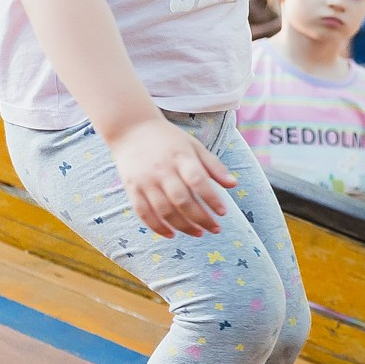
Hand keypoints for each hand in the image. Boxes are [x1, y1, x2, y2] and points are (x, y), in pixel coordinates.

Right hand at [111, 118, 234, 237]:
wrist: (131, 128)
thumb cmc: (169, 140)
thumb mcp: (194, 146)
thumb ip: (214, 166)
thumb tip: (234, 185)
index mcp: (180, 158)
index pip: (197, 181)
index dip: (211, 199)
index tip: (223, 212)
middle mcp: (161, 170)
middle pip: (181, 200)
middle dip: (200, 218)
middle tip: (215, 229)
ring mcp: (144, 180)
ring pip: (163, 210)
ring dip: (182, 226)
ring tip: (198, 233)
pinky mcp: (131, 188)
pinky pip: (143, 212)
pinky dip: (156, 226)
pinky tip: (171, 234)